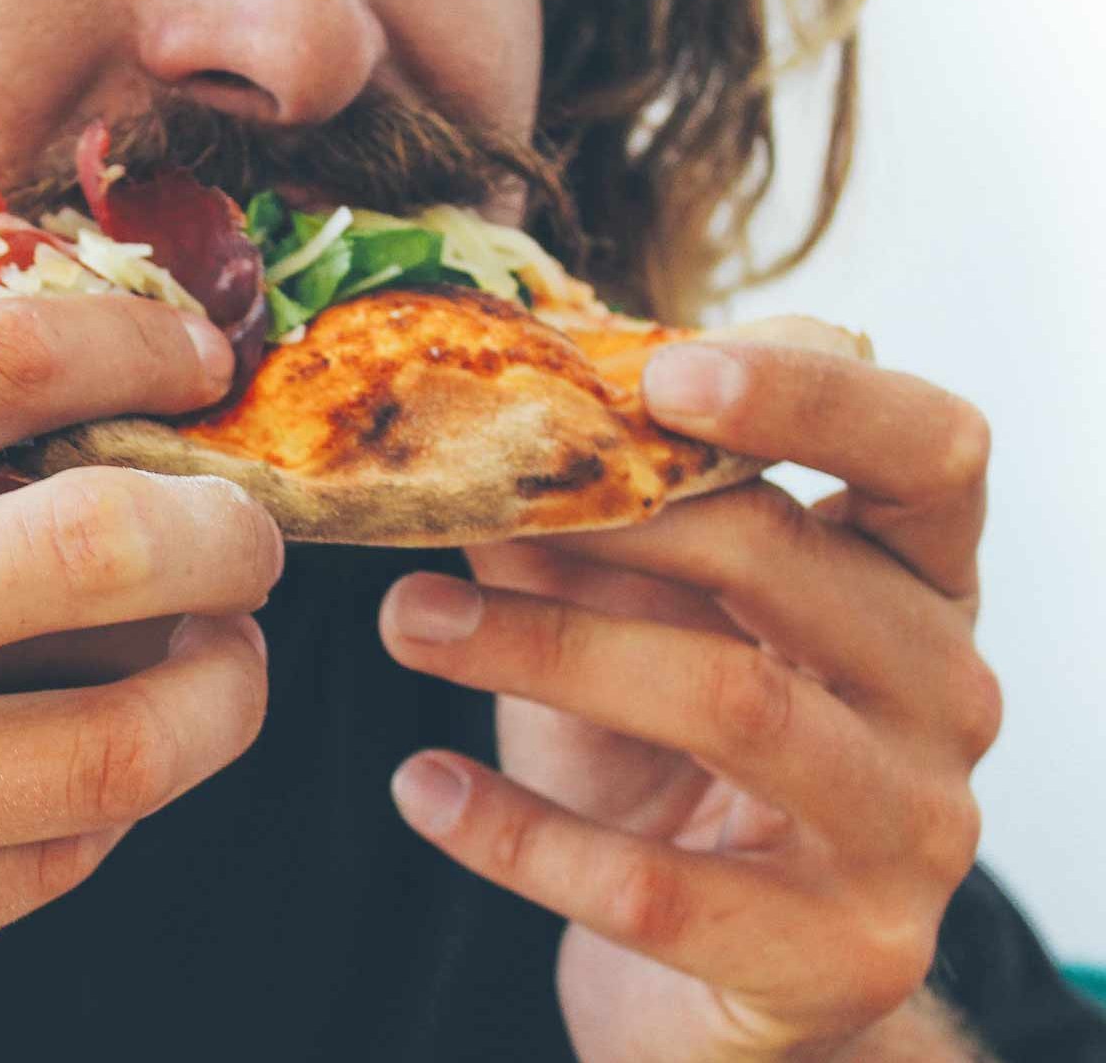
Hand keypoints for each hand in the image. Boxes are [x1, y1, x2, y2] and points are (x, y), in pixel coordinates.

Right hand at [0, 296, 278, 1062]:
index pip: (3, 362)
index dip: (142, 342)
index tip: (195, 360)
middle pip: (111, 547)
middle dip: (232, 527)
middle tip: (246, 531)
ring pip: (120, 744)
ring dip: (219, 695)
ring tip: (217, 662)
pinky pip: (44, 865)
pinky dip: (106, 808)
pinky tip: (92, 766)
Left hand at [378, 341, 998, 1061]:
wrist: (713, 980)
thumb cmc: (670, 763)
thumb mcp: (630, 621)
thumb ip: (578, 524)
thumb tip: (455, 417)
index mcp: (915, 582)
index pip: (927, 449)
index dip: (811, 392)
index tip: (660, 369)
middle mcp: (946, 692)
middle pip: (788, 562)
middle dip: (603, 520)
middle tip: (441, 507)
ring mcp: (911, 830)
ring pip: (728, 701)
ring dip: (541, 647)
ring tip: (402, 621)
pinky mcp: (842, 956)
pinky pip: (660, 886)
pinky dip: (517, 831)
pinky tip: (420, 787)